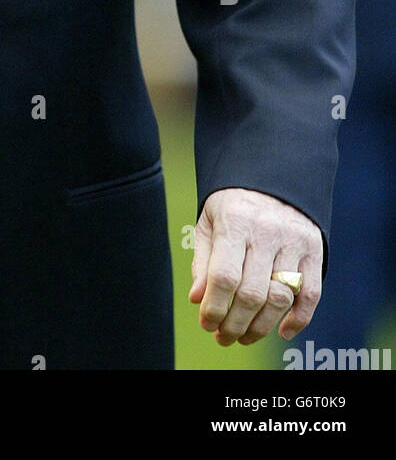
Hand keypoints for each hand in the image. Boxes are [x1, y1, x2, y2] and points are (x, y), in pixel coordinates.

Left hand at [189, 187, 321, 344]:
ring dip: (261, 327)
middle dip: (235, 324)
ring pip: (280, 298)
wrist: (273, 174)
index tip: (206, 324)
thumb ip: (203, 262)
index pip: (224, 276)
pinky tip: (282, 331)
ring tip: (244, 336)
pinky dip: (299, 319)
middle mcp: (266, 232)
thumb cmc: (233, 204)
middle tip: (223, 337)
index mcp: (235, 222)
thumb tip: (197, 299)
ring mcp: (294, 241)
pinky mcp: (315, 249)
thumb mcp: (210, 222)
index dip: (214, 308)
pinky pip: (311, 293)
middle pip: (252, 294)